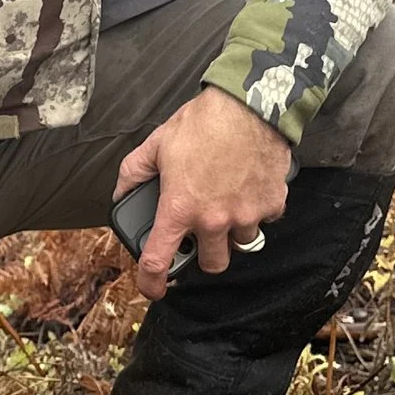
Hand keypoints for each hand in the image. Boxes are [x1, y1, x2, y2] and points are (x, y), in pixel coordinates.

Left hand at [112, 88, 291, 297]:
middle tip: (201, 232)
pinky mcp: (271, 204)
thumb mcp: (156, 144)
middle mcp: (214, 220)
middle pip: (211, 264)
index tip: (153, 289)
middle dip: (204, 254)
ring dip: (232, 232)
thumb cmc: (203, 123)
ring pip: (241, 244)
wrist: (249, 105)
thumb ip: (134, 173)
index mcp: (180, 208)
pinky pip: (264, 220)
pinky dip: (256, 211)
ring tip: (226, 203)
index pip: (159, 261)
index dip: (151, 283)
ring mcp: (246, 215)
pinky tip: (247, 189)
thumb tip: (122, 192)